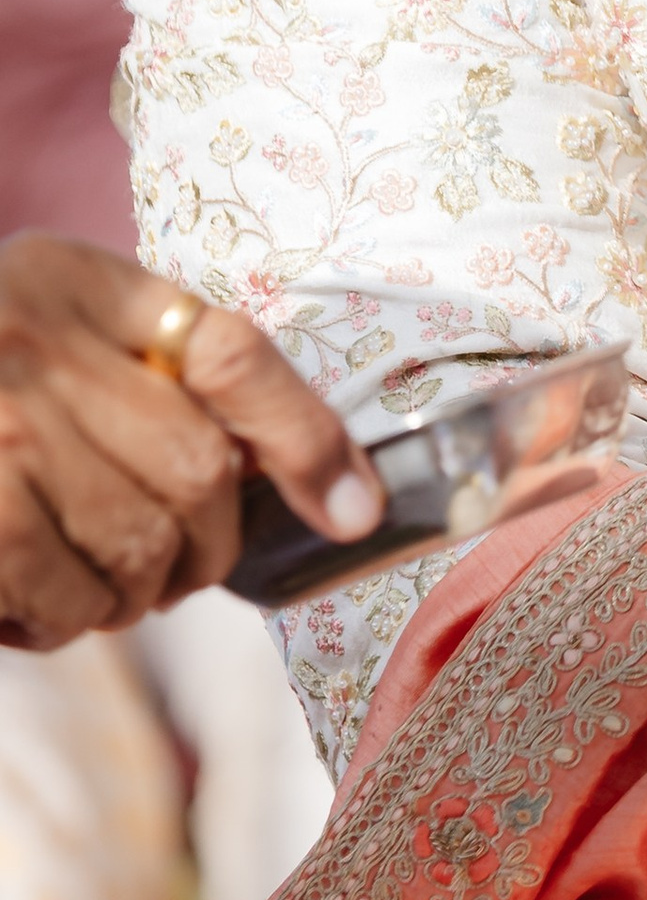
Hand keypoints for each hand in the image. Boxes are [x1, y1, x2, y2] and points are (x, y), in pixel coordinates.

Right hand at [0, 236, 380, 647]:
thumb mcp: (41, 319)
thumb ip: (145, 364)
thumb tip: (294, 472)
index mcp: (74, 280)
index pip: (231, 351)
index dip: (307, 436)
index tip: (357, 508)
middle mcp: (36, 338)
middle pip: (201, 470)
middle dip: (208, 547)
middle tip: (176, 571)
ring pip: (138, 543)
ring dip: (135, 593)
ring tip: (104, 592)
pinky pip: (55, 588)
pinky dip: (63, 620)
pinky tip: (40, 608)